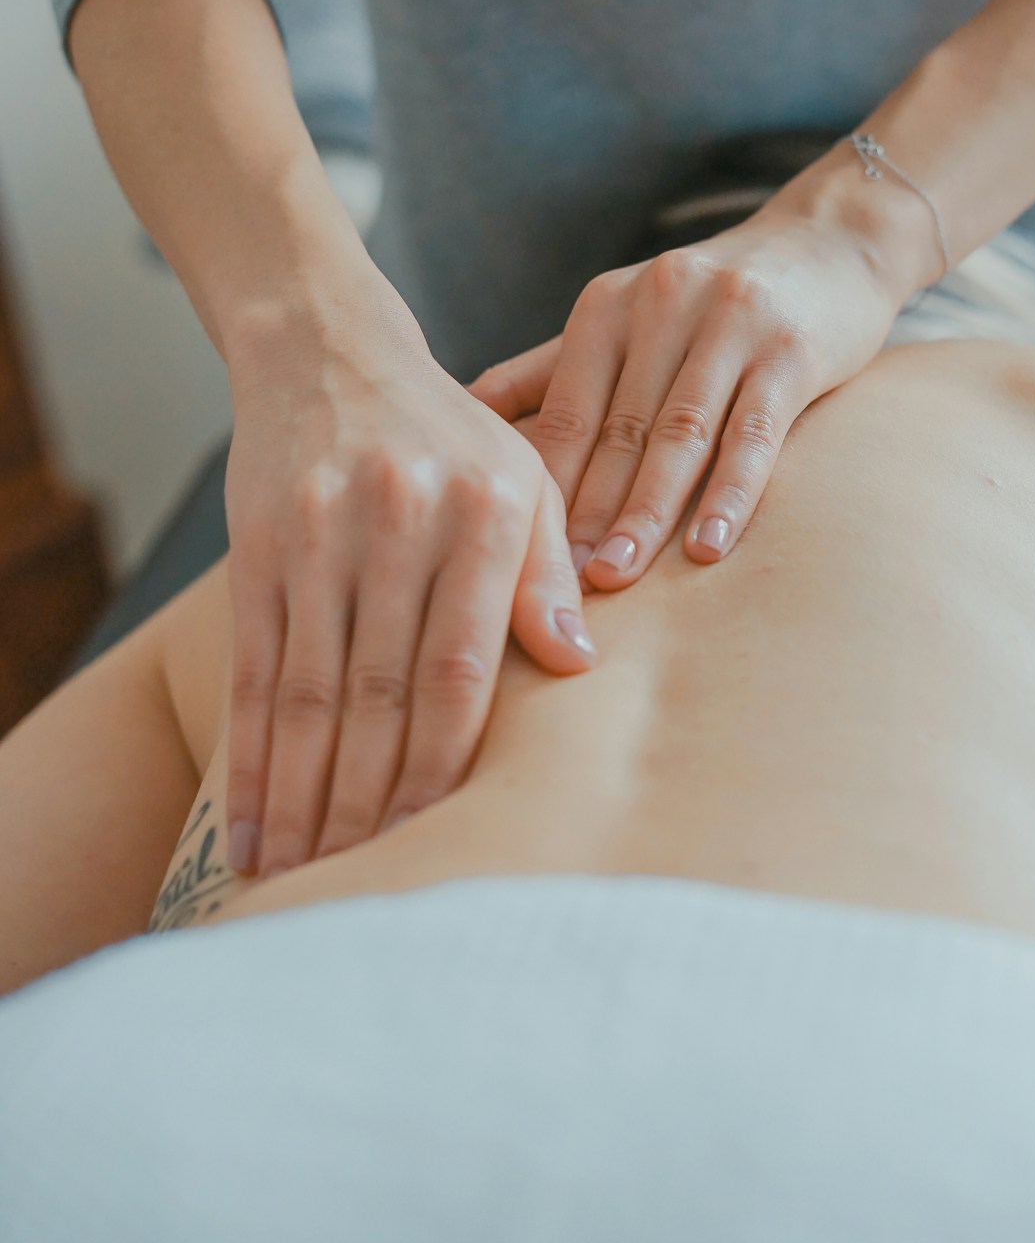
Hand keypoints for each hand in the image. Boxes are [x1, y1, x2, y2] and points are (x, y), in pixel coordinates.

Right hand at [222, 267, 594, 878]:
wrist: (330, 352)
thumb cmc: (450, 437)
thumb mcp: (524, 479)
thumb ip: (549, 572)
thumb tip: (578, 667)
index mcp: (485, 513)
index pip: (462, 669)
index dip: (445, 765)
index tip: (438, 842)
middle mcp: (401, 523)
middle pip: (380, 694)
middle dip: (369, 804)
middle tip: (363, 890)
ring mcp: (320, 535)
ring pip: (309, 694)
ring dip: (303, 798)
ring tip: (300, 881)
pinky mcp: (258, 547)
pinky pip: (254, 671)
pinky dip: (250, 757)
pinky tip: (249, 824)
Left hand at [468, 201, 903, 588]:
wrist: (830, 241)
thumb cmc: (712, 301)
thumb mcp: (626, 317)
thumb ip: (550, 369)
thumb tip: (461, 414)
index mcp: (607, 306)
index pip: (564, 411)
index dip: (541, 487)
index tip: (516, 557)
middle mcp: (661, 305)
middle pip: (617, 429)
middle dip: (585, 513)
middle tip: (557, 586)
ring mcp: (730, 323)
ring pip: (680, 434)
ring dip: (646, 512)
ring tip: (617, 576)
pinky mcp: (792, 349)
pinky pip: (755, 433)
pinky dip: (730, 494)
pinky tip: (707, 547)